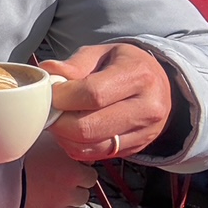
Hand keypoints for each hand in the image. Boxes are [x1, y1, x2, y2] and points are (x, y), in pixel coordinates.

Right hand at [20, 131, 96, 207]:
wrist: (0, 180)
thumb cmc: (15, 157)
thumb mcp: (38, 137)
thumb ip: (56, 137)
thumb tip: (60, 128)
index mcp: (71, 160)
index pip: (89, 163)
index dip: (79, 162)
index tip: (69, 162)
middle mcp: (73, 180)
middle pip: (88, 182)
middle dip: (78, 179)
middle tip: (62, 175)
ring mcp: (65, 199)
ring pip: (80, 199)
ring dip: (71, 194)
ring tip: (54, 187)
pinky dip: (61, 207)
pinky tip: (49, 199)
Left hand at [40, 44, 172, 160]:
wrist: (158, 85)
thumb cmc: (124, 65)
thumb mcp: (102, 52)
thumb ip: (75, 63)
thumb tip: (49, 71)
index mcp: (138, 76)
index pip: (92, 94)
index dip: (63, 96)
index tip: (48, 93)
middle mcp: (147, 108)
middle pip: (88, 127)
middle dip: (59, 121)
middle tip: (48, 109)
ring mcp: (144, 132)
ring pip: (90, 146)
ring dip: (64, 136)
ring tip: (58, 119)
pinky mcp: (136, 148)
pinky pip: (96, 155)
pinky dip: (75, 146)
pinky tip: (70, 131)